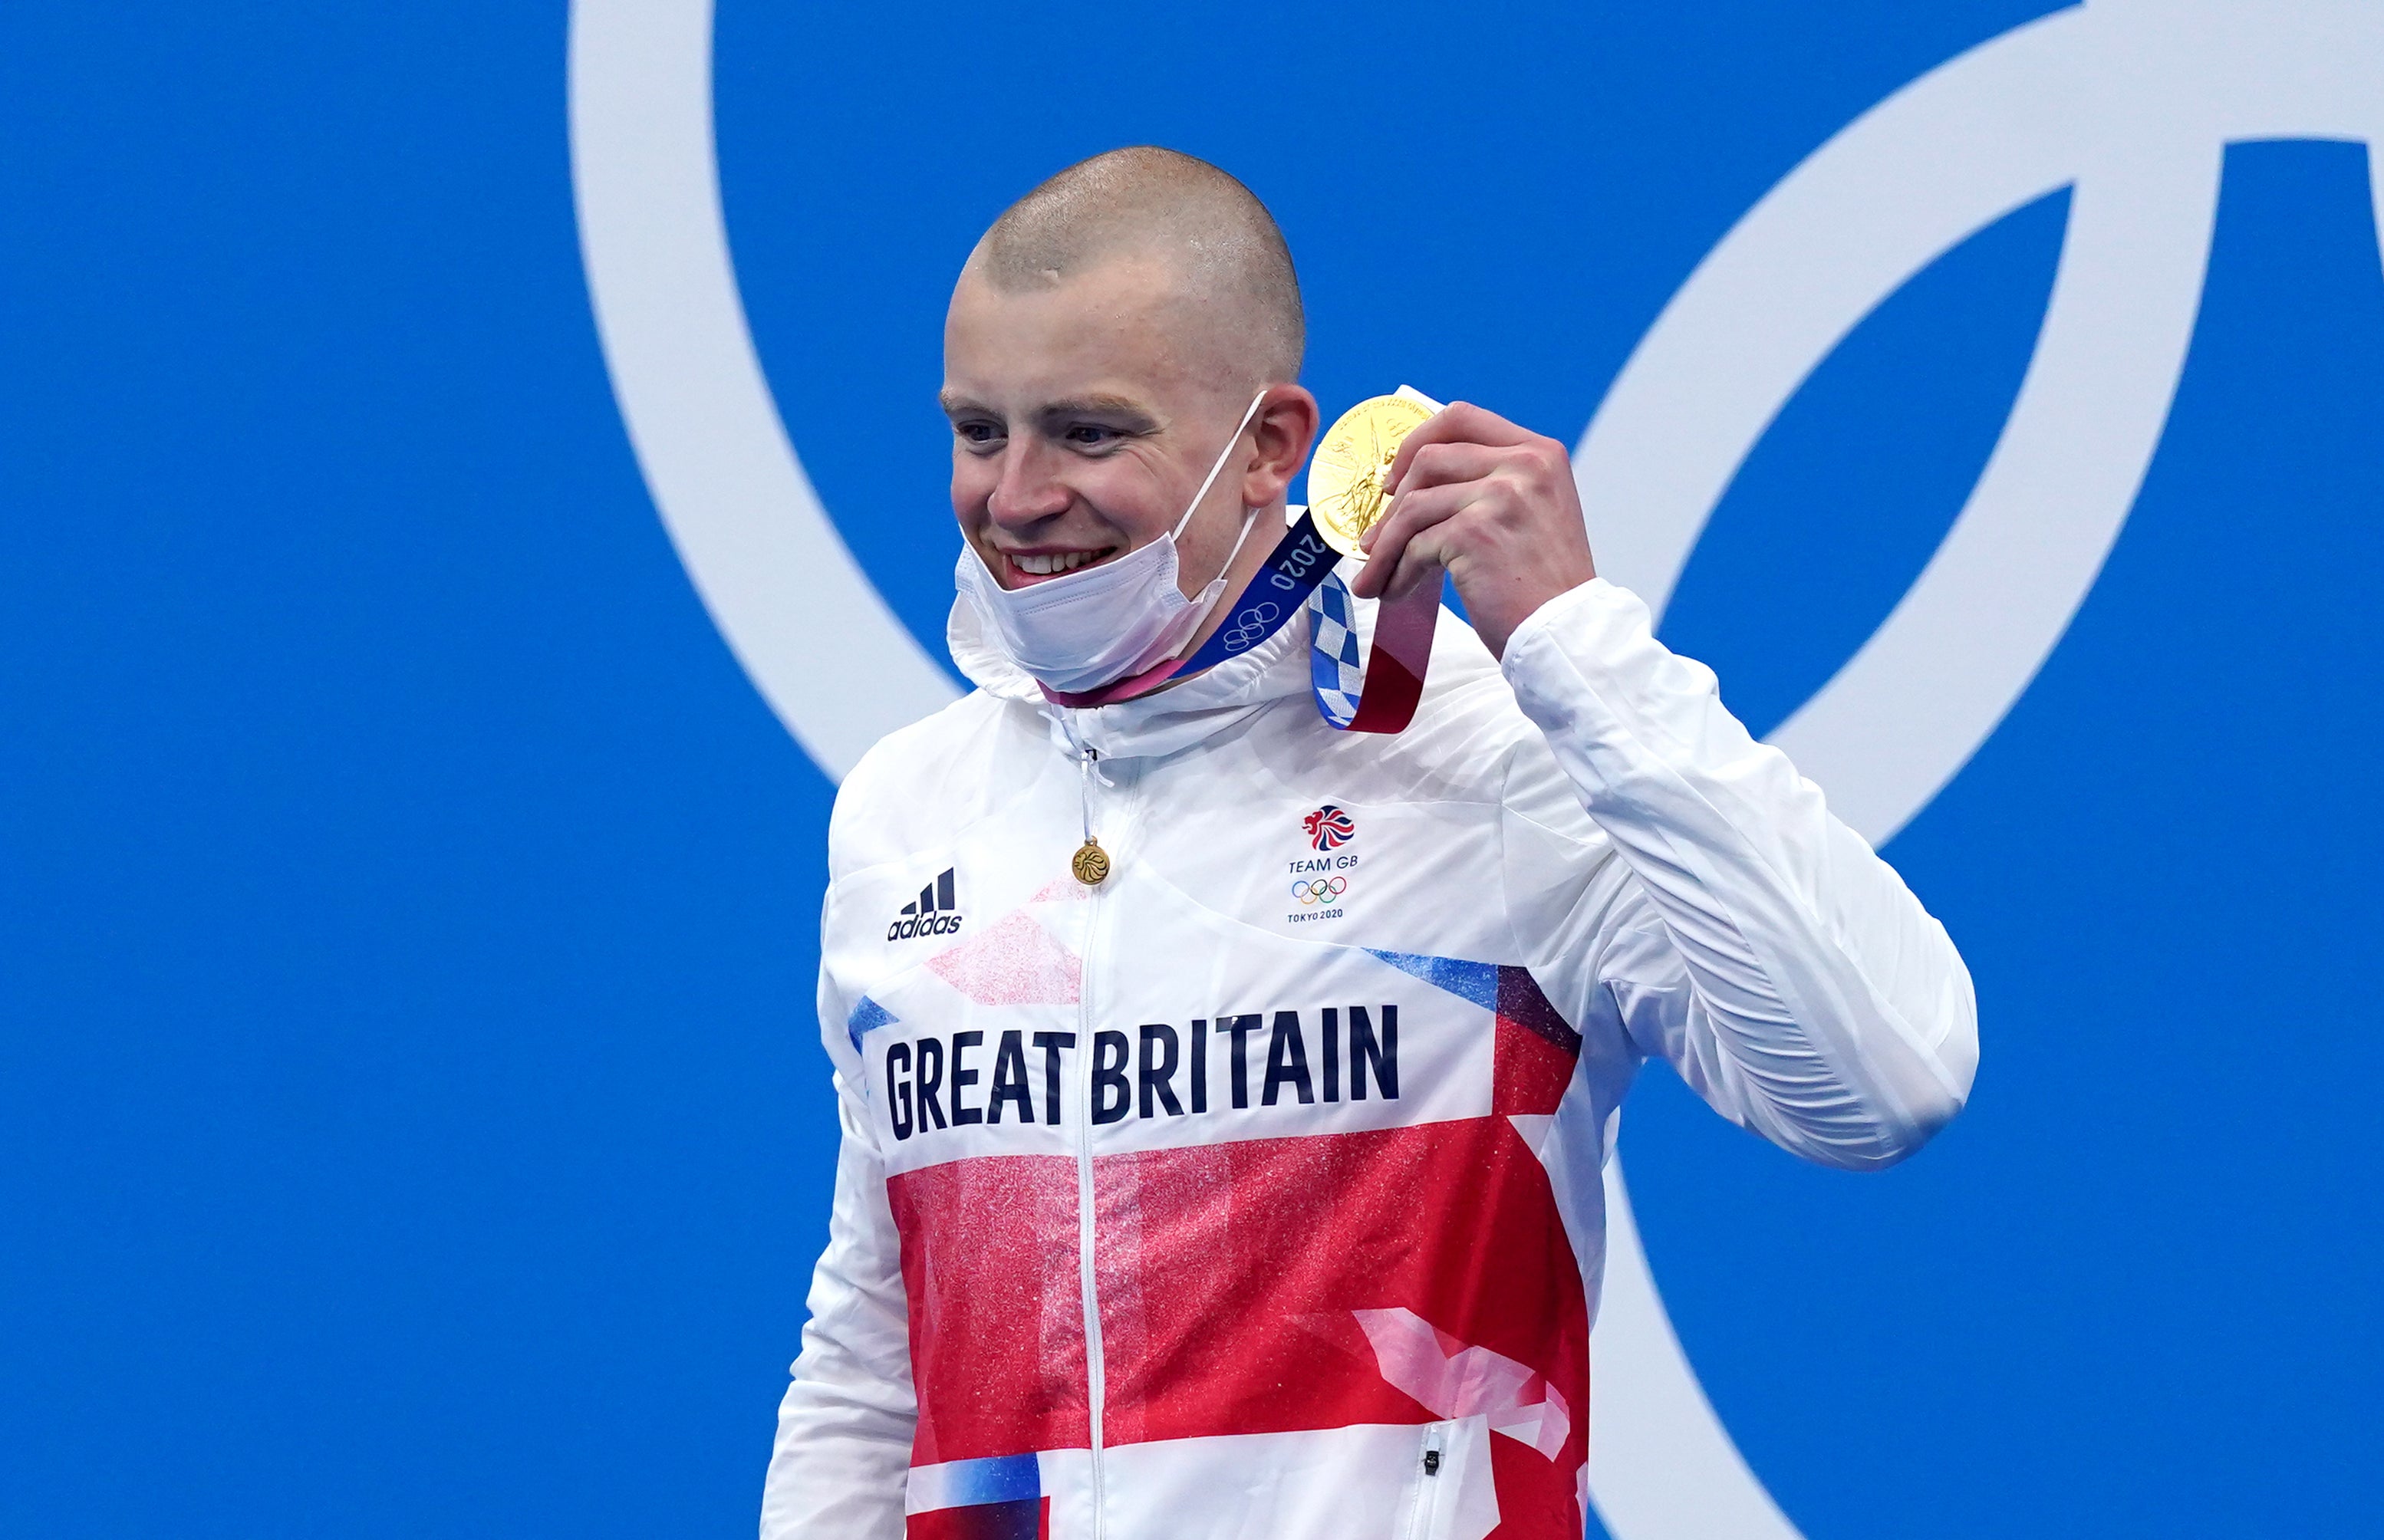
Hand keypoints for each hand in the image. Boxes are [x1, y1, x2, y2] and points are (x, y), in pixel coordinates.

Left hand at [1349, 402, 1596, 657]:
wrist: (1567, 633)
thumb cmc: (1542, 585)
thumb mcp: (1532, 513)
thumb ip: (1490, 484)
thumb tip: (1409, 483)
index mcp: (1539, 453)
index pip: (1461, 419)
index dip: (1415, 441)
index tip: (1394, 479)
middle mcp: (1524, 465)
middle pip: (1428, 459)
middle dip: (1391, 504)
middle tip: (1374, 539)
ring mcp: (1501, 496)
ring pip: (1413, 505)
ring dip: (1385, 547)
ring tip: (1376, 577)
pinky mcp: (1476, 533)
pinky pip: (1415, 545)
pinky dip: (1397, 571)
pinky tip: (1395, 592)